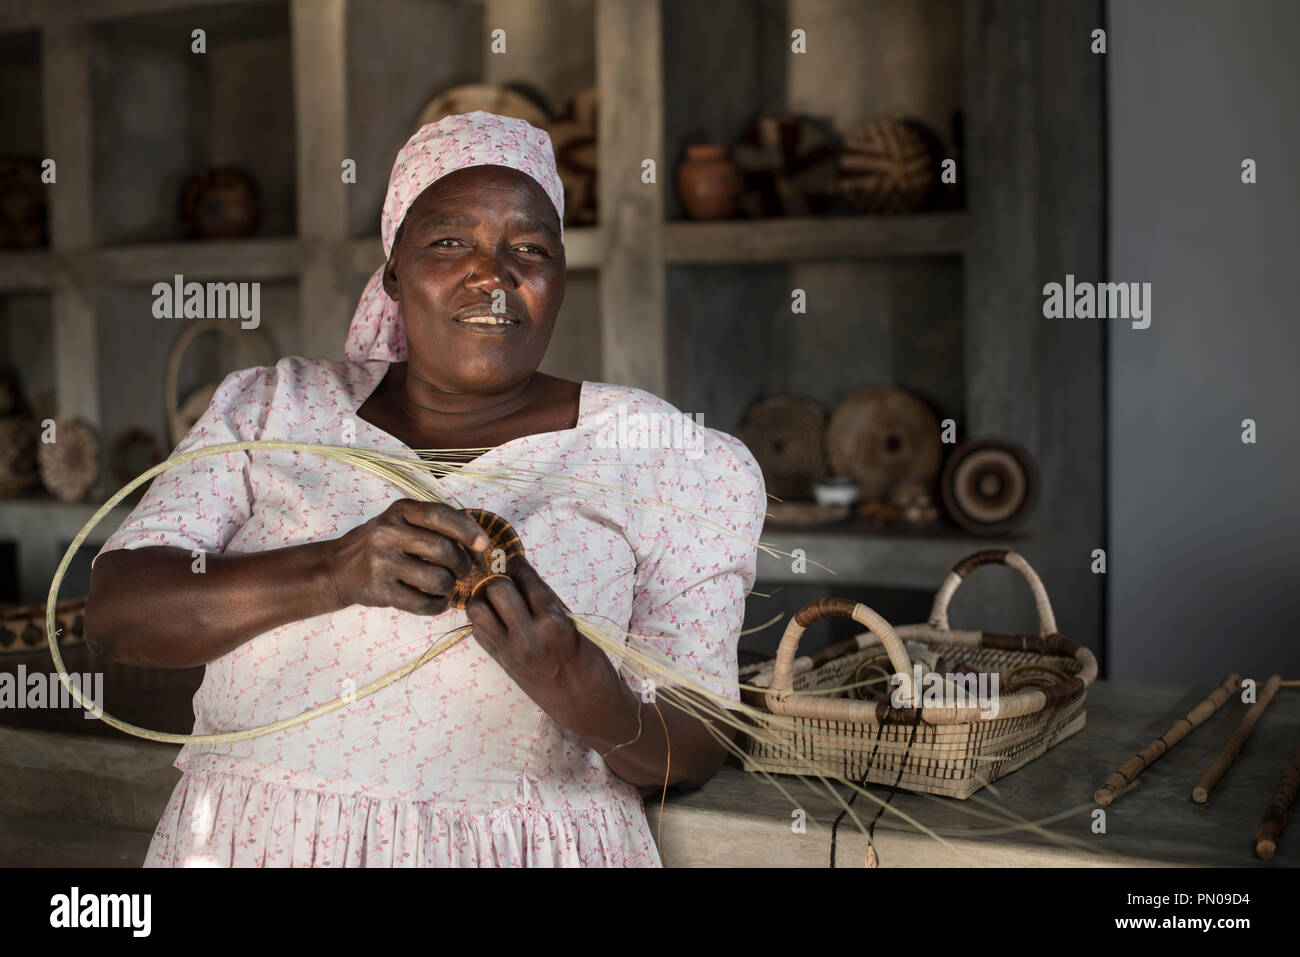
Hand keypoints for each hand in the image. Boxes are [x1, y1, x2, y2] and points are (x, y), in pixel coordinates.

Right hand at [325, 499, 489, 615]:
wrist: (338, 568)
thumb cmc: (382, 542)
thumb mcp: (402, 520)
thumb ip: (436, 523)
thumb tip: (480, 540)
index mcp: (400, 511)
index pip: (440, 515)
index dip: (466, 530)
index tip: (483, 543)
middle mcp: (388, 533)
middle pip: (442, 550)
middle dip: (461, 564)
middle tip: (462, 570)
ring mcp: (382, 563)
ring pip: (436, 580)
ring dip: (449, 587)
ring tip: (446, 585)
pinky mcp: (379, 590)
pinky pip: (422, 603)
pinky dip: (438, 605)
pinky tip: (438, 601)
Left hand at [464, 554, 587, 702]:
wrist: (585, 706)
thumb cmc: (588, 662)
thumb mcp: (573, 624)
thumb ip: (546, 599)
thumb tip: (521, 573)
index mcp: (554, 622)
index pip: (527, 580)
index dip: (518, 564)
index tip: (515, 559)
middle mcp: (528, 636)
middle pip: (497, 589)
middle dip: (501, 579)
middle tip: (508, 580)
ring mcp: (510, 651)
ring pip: (478, 609)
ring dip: (485, 598)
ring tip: (498, 600)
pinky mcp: (500, 662)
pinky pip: (478, 631)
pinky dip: (484, 619)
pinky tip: (498, 620)